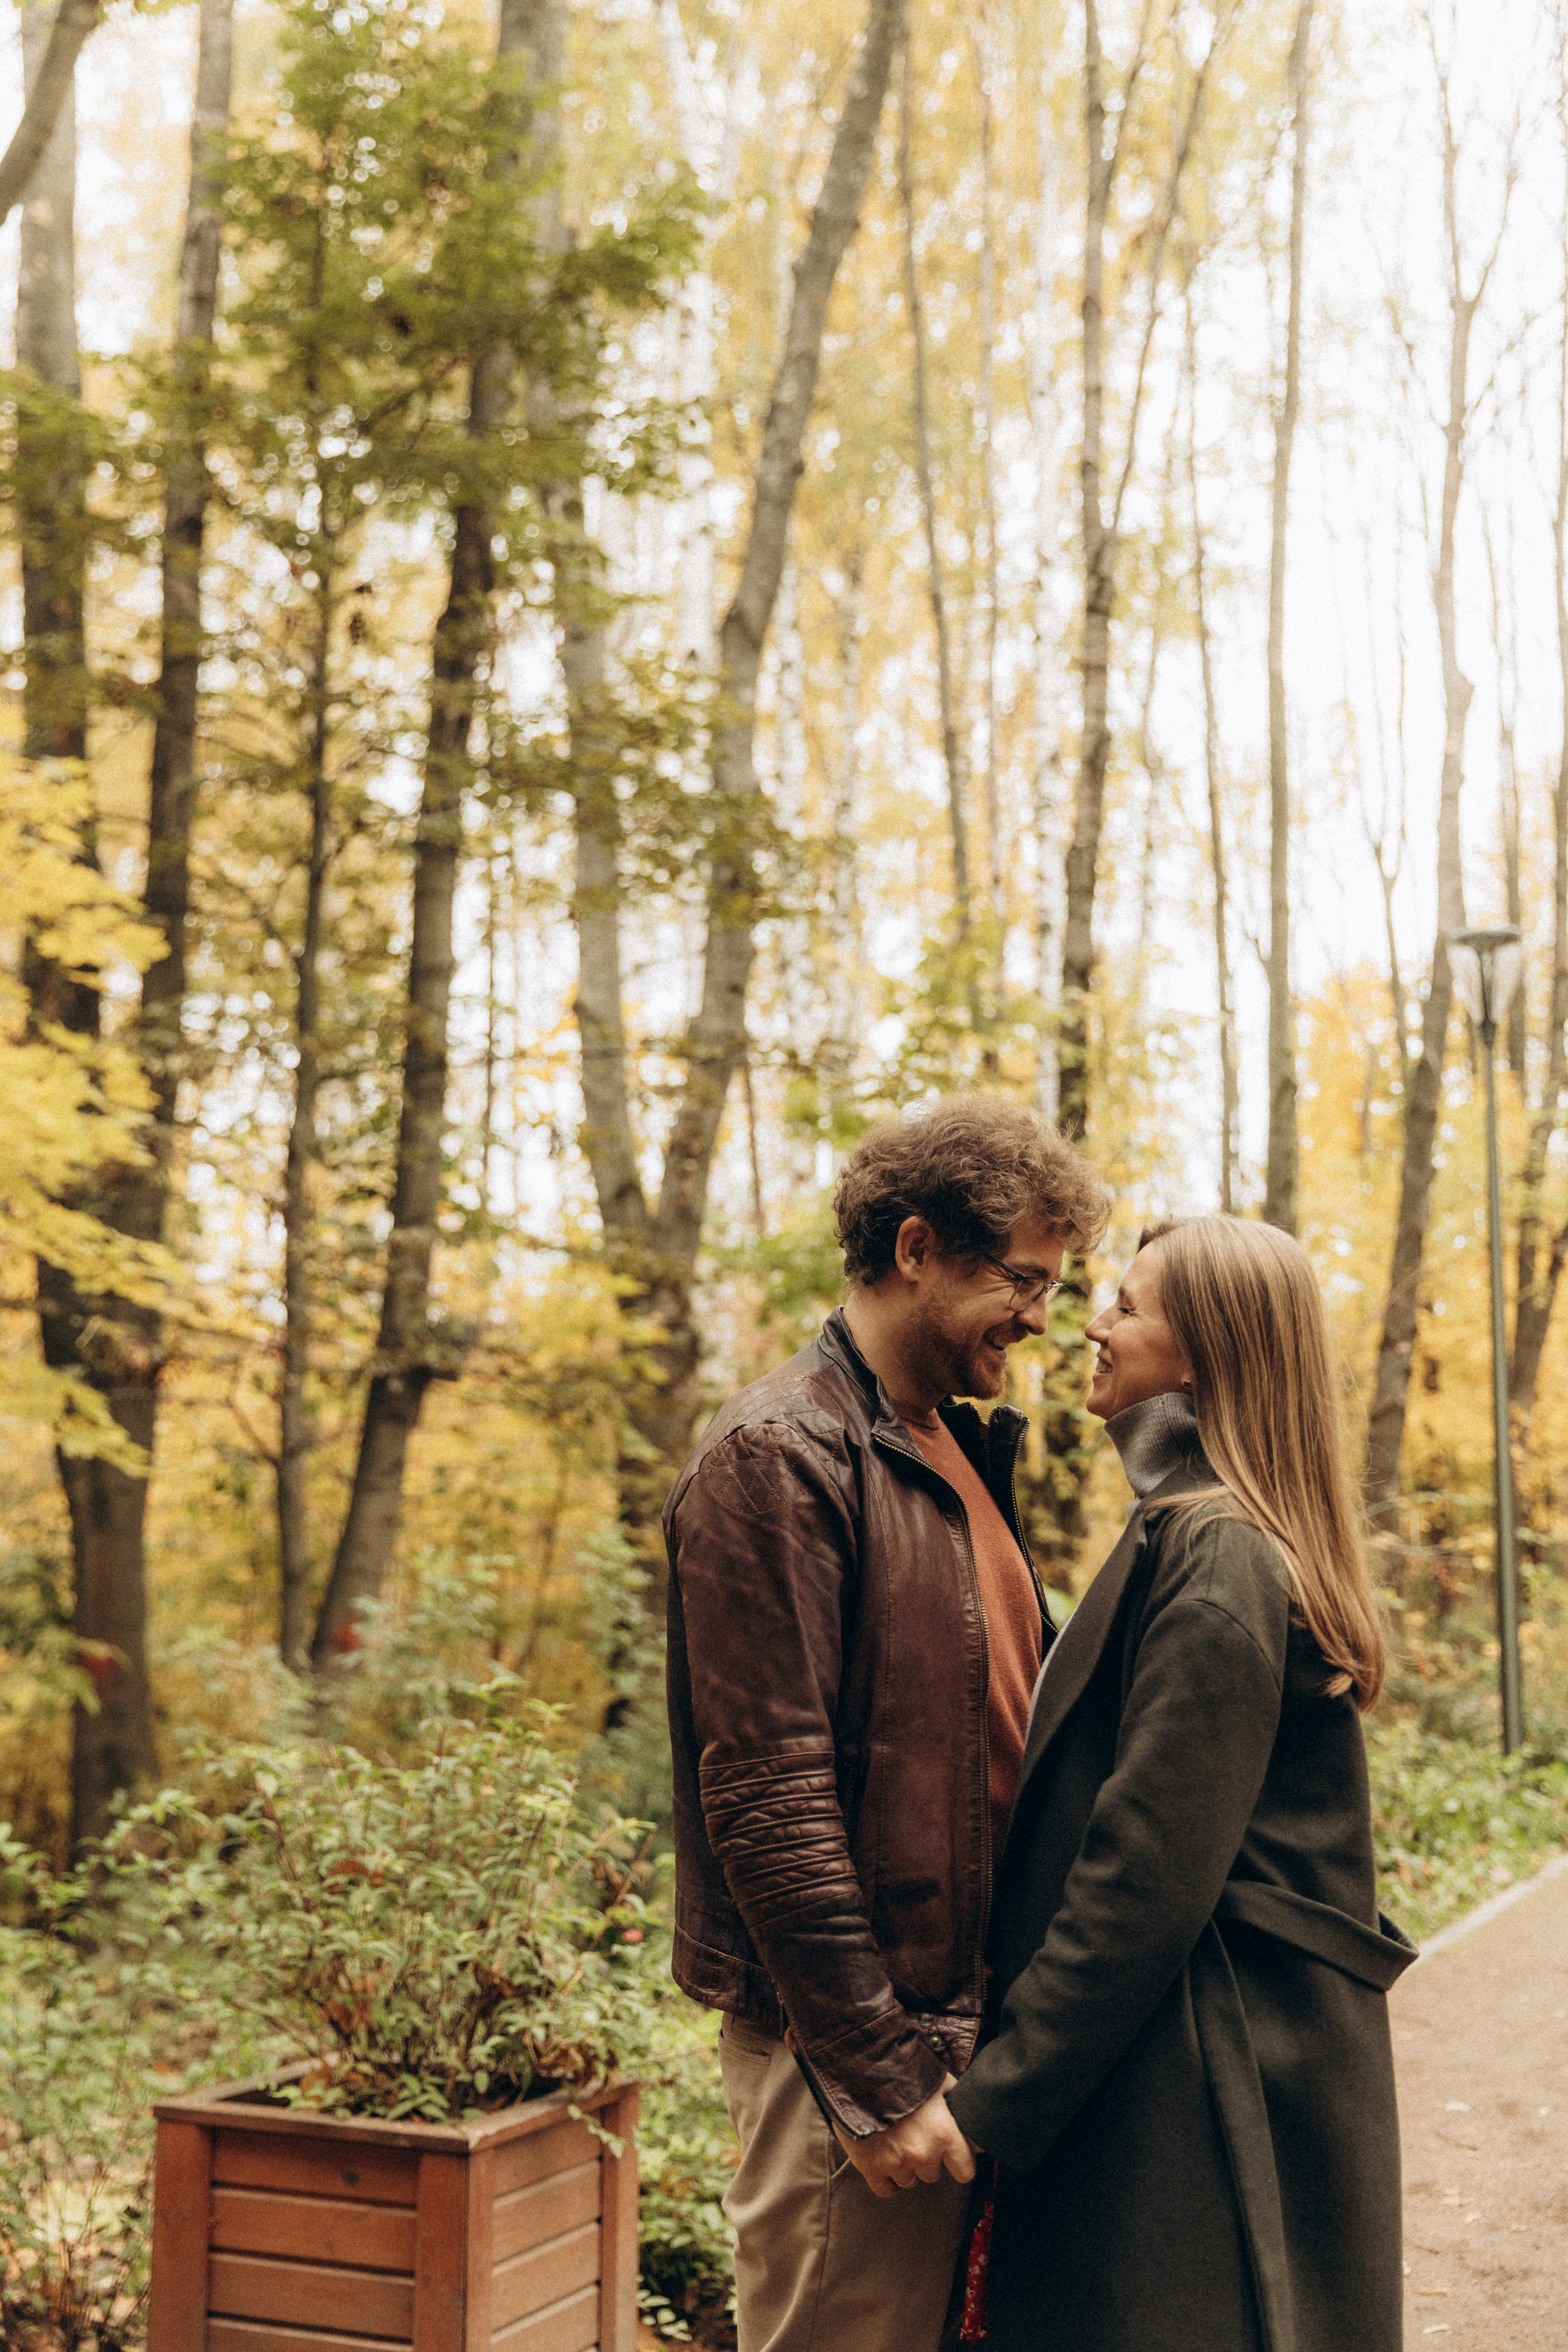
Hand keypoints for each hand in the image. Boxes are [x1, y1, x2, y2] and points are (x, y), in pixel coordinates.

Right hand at [833, 2074, 976, 2196]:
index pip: (965, 2171)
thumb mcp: (939, 2081)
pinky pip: (886, 2189)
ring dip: (906, 2166)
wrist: (861, 2069)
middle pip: (933, 2174)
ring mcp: (896, 2163)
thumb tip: (970, 2116)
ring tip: (896, 2141)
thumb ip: (956, 2103)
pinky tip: (883, 2159)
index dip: (959, 2162)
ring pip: (909, 2181)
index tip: (953, 2156)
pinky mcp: (871, 2167)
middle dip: (927, 2159)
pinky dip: (886, 2178)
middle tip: (916, 2137)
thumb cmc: (903, 2071)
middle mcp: (923, 2154)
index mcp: (944, 2134)